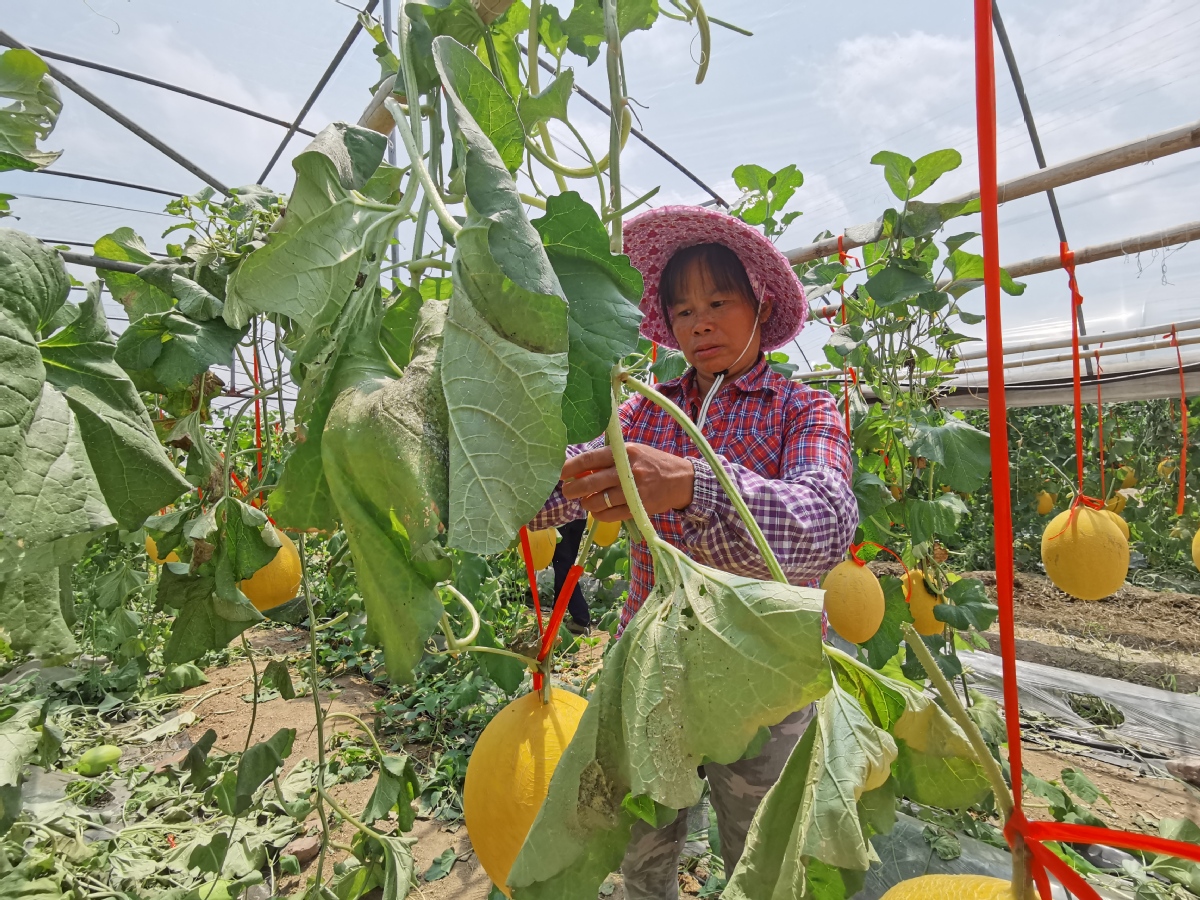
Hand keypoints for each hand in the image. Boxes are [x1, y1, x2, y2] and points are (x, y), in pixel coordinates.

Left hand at [560, 443, 694, 521]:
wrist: (681, 480)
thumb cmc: (653, 463)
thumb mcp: (634, 452)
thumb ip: (610, 458)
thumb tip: (581, 468)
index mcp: (625, 452)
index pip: (591, 459)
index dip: (571, 467)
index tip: (560, 473)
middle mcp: (628, 470)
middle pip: (592, 482)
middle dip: (574, 489)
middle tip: (567, 492)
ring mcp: (633, 491)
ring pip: (599, 501)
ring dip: (587, 503)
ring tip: (585, 501)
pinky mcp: (637, 507)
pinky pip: (610, 514)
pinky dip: (599, 514)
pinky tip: (597, 510)